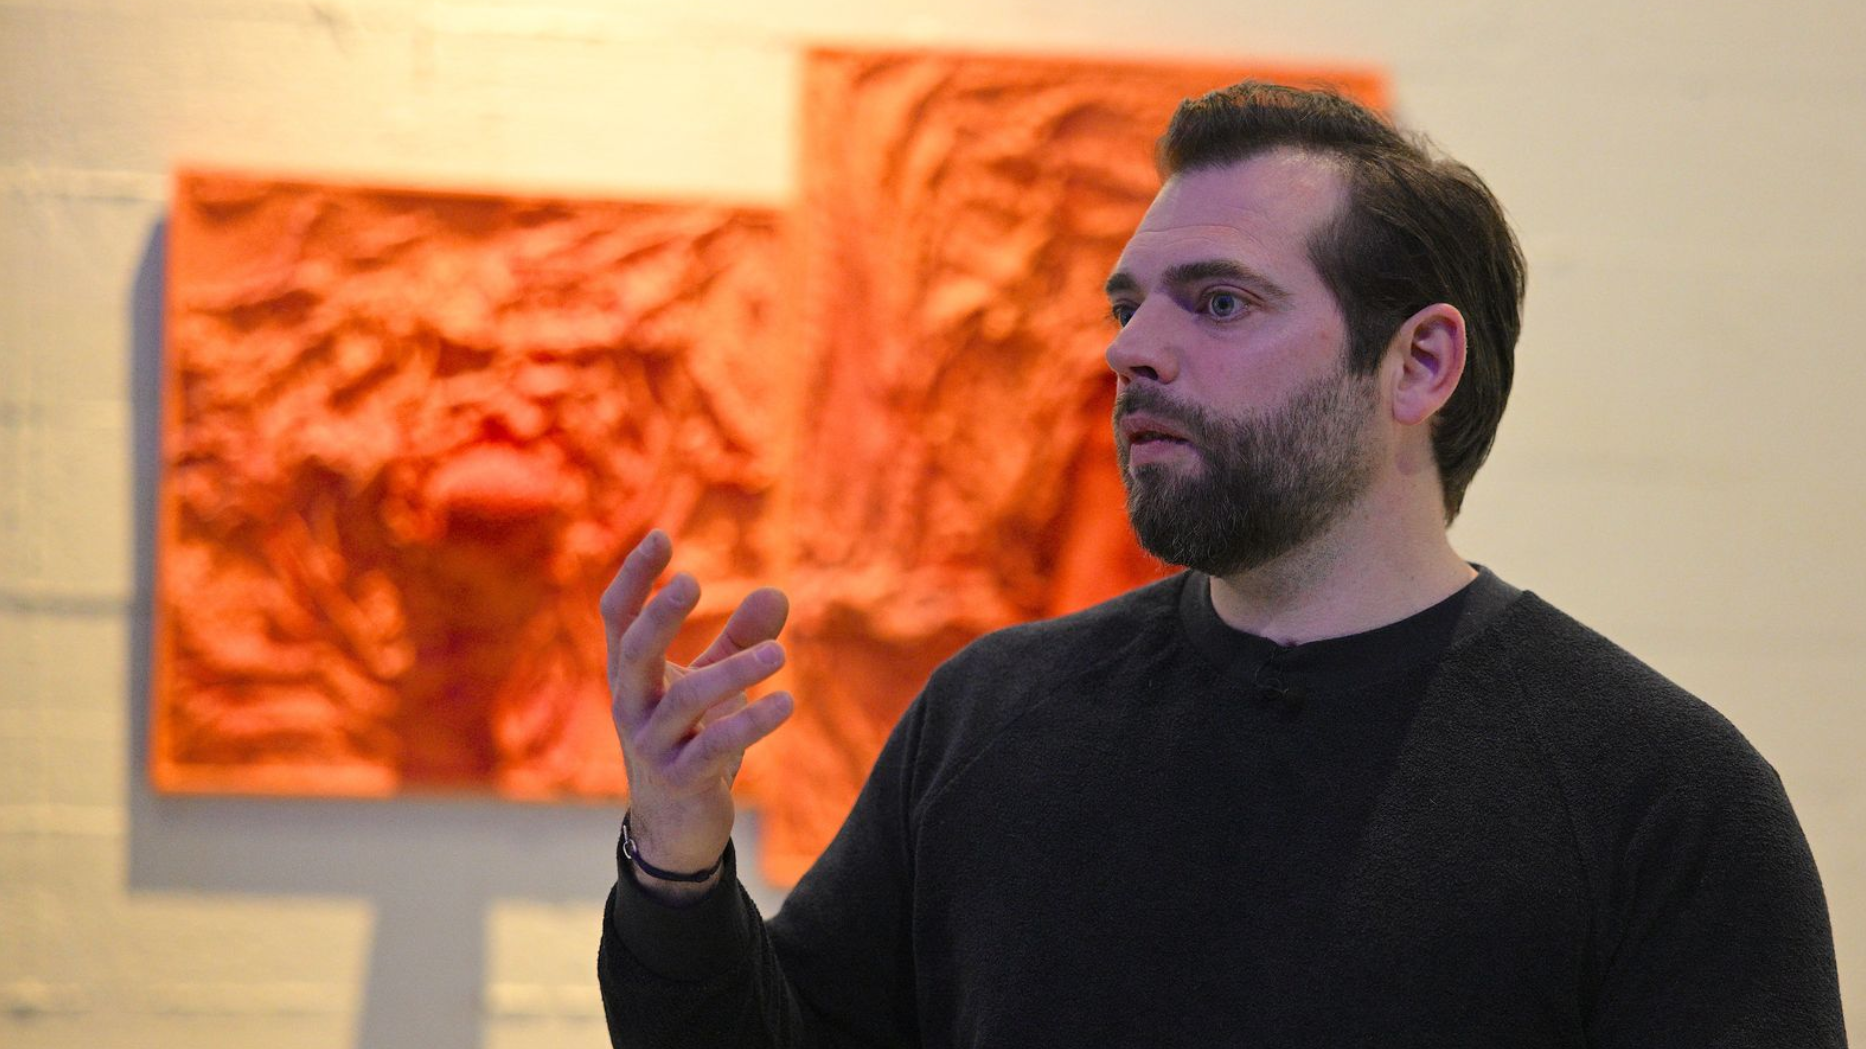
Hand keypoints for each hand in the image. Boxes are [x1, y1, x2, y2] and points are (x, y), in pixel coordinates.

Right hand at [601, 530, 793, 892]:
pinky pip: (714, 746)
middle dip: (659, 615)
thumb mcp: (713, 684)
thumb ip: (739, 640)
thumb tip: (777, 591)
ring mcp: (650, 745)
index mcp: (631, 673)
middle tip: (695, 581)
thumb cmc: (691, 739)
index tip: (661, 535)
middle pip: (632, 651)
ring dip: (733, 672)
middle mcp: (630, 704)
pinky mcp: (679, 779)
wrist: (676, 825)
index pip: (618, 616)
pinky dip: (752, 722)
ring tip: (781, 654)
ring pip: (683, 700)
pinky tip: (787, 704)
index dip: (634, 577)